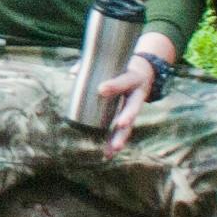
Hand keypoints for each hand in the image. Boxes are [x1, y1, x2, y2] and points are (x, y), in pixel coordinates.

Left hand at [93, 37, 178, 159]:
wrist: (144, 74)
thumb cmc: (122, 67)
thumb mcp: (114, 62)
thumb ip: (92, 64)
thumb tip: (73, 73)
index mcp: (133, 78)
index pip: (124, 81)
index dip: (113, 86)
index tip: (101, 90)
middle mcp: (136, 95)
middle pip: (133, 107)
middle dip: (127, 116)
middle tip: (120, 124)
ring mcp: (134, 108)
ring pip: (129, 125)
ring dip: (121, 137)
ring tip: (115, 149)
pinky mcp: (128, 118)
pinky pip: (123, 132)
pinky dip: (115, 144)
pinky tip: (108, 154)